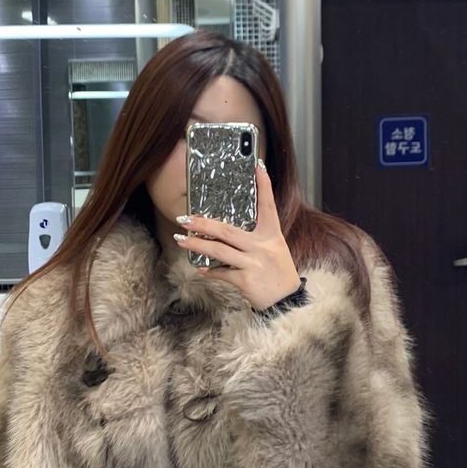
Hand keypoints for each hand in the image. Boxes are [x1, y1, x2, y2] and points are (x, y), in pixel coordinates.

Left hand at [173, 160, 301, 310]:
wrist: (285, 301)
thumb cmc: (277, 273)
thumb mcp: (274, 249)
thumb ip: (255, 238)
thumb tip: (225, 231)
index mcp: (272, 235)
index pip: (268, 205)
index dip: (264, 185)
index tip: (257, 166)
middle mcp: (262, 246)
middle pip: (227, 230)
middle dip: (203, 224)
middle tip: (184, 218)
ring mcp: (254, 263)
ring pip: (219, 250)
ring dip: (197, 245)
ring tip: (181, 240)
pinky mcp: (246, 280)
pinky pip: (222, 272)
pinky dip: (210, 271)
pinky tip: (200, 269)